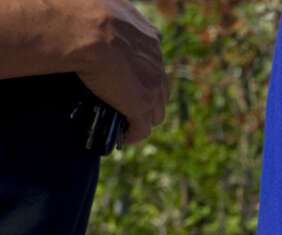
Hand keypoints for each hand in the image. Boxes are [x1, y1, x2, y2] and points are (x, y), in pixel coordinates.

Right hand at [63, 0, 165, 144]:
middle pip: (160, 89)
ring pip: (155, 111)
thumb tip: (94, 19)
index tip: (128, 78)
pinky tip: (121, 138)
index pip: (152, 62)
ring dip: (141, 119)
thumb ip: (110, 20)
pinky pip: (141, 128)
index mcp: (150, 37)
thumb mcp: (104, 10)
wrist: (87, 29)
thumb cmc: (84, 13)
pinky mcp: (141, 106)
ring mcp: (152, 87)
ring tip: (124, 124)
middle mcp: (157, 62)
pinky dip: (132, 134)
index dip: (142, 73)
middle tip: (127, 105)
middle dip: (147, 99)